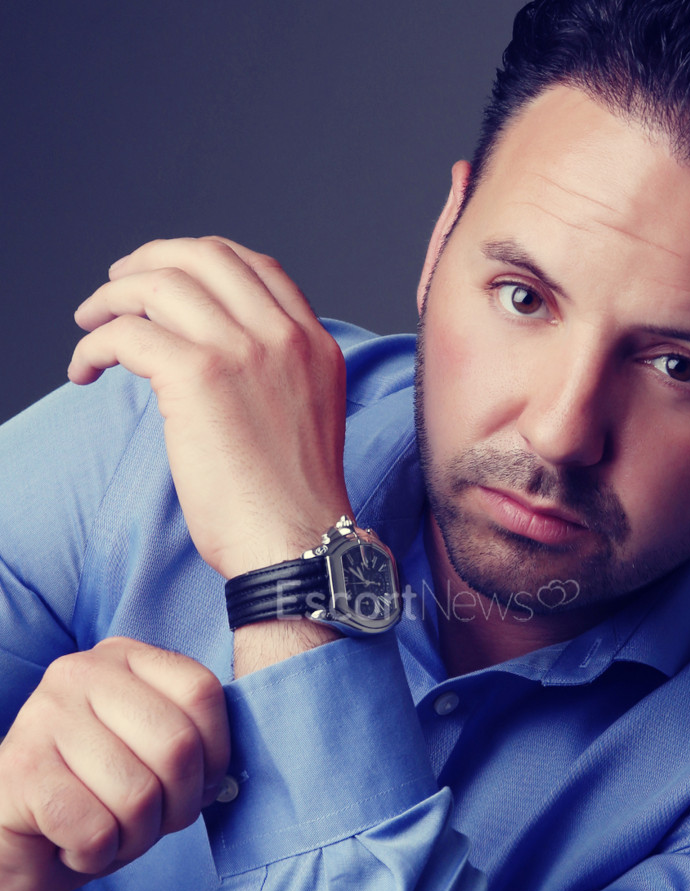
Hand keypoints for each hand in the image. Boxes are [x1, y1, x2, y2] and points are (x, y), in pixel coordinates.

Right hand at [0, 638, 229, 890]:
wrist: (8, 841)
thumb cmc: (91, 798)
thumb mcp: (151, 757)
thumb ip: (191, 745)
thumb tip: (227, 778)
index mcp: (122, 658)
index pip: (201, 693)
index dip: (215, 755)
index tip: (195, 786)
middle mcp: (80, 673)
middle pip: (178, 746)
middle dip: (176, 806)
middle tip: (145, 821)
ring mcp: (43, 716)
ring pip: (139, 795)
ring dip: (133, 837)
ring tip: (105, 830)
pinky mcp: (21, 770)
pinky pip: (96, 829)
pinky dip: (95, 855)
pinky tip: (71, 842)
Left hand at [69, 237, 350, 578]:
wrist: (297, 545)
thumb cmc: (291, 503)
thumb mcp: (305, 414)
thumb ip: (274, 372)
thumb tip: (207, 352)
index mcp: (313, 344)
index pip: (256, 266)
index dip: (200, 262)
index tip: (165, 280)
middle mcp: (283, 336)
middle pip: (205, 255)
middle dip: (149, 261)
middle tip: (116, 288)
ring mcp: (242, 350)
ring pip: (159, 283)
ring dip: (111, 298)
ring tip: (90, 325)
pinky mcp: (198, 377)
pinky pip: (126, 333)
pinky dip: (93, 346)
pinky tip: (85, 371)